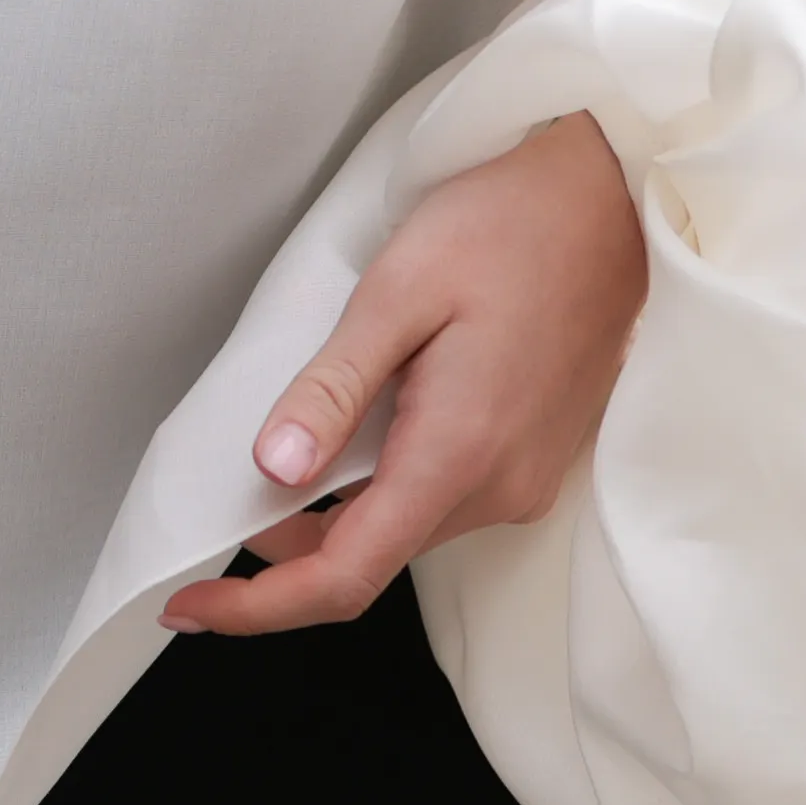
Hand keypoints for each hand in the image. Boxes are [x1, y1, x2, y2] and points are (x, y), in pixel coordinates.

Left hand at [160, 110, 648, 637]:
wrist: (614, 198)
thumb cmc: (510, 225)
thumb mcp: (397, 290)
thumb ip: (333, 388)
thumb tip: (275, 470)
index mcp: (458, 455)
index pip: (345, 576)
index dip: (259, 605)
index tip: (190, 602)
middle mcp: (499, 489)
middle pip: (369, 559)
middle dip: (287, 548)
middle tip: (223, 503)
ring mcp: (524, 479)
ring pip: (404, 529)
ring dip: (337, 512)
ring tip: (289, 448)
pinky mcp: (535, 459)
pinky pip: (441, 499)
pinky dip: (383, 486)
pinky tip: (358, 431)